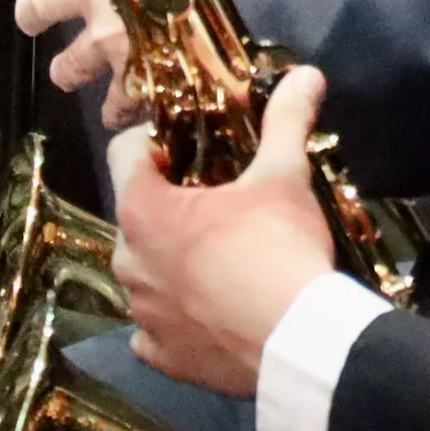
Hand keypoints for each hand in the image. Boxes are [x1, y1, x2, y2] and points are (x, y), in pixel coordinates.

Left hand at [17, 0, 285, 125]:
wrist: (249, 8)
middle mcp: (98, 1)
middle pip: (40, 8)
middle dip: (38, 18)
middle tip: (41, 25)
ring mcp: (112, 48)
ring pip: (72, 70)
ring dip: (85, 80)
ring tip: (103, 96)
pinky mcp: (137, 87)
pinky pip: (124, 109)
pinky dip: (133, 116)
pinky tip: (147, 121)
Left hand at [112, 66, 342, 394]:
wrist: (298, 342)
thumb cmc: (278, 248)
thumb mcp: (283, 177)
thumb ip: (286, 121)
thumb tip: (306, 73)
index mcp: (142, 210)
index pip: (123, 153)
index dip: (156, 143)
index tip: (192, 148)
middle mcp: (127, 262)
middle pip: (136, 215)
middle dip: (169, 205)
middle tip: (219, 203)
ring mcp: (141, 315)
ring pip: (144, 274)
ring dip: (170, 263)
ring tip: (220, 258)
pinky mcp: (163, 357)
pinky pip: (153, 332)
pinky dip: (174, 319)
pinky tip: (207, 312)